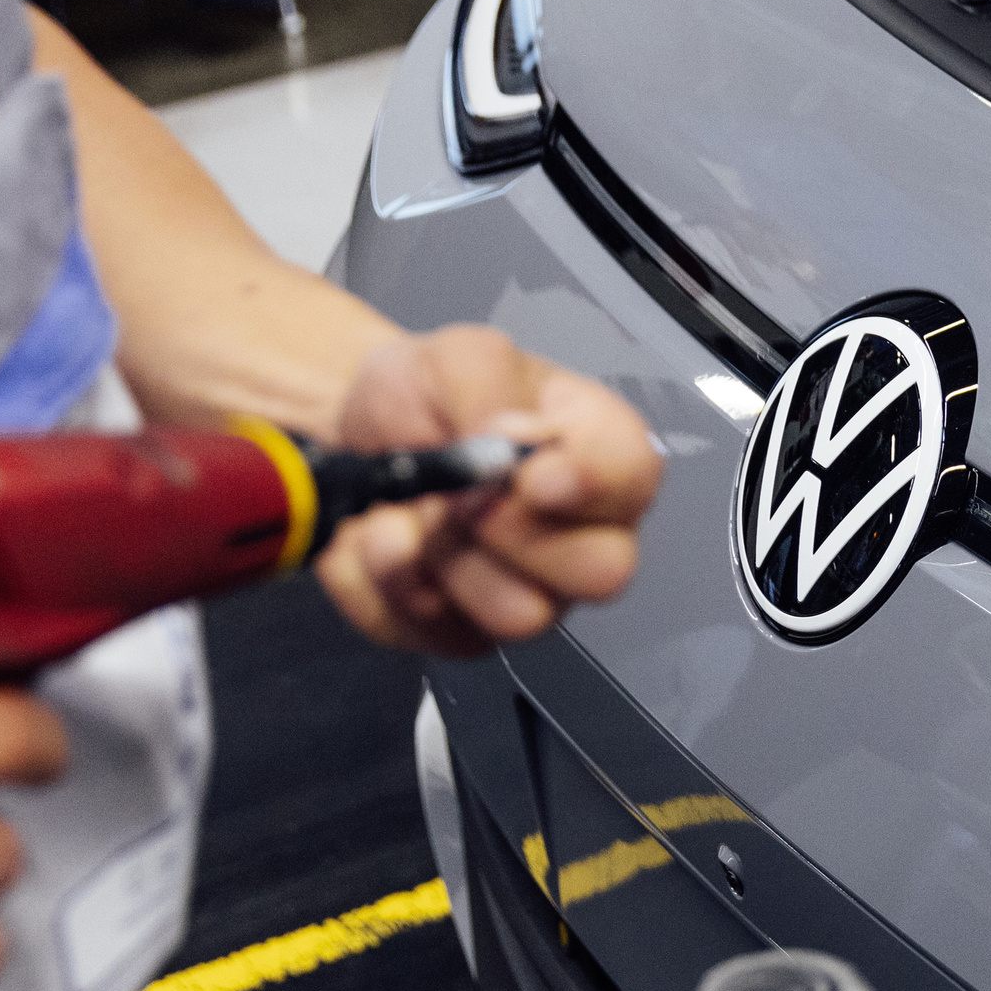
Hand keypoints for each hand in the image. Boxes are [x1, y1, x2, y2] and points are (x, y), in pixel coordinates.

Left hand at [315, 327, 663, 657]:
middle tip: (459, 496)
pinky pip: (435, 632)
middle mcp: (583, 533)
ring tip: (407, 513)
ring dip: (443, 559)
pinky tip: (379, 539)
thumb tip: (503, 441)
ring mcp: (531, 591)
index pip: (634, 474)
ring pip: (518, 615)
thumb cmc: (426, 396)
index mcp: (598, 451)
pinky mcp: (466, 633)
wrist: (356, 433)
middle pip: (602, 572)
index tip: (528, 473)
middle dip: (514, 532)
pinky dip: (384, 583)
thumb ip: (487, 383)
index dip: (588, 479)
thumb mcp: (454, 357)